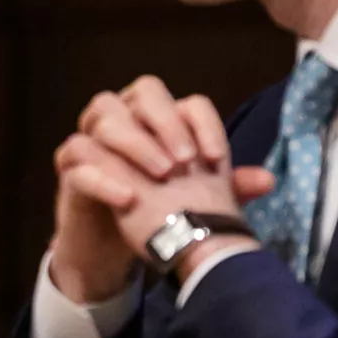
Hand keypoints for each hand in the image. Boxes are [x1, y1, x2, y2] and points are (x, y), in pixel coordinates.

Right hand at [49, 76, 271, 297]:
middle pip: (141, 92)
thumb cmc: (153, 211)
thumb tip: (268, 181)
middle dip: (165, 122)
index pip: (184, 102)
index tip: (216, 159)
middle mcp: (125, 120)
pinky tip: (129, 198)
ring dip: (135, 143)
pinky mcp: (69, 168)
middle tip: (184, 160)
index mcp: (158, 121)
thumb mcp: (194, 198)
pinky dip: (103, 176)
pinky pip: (76, 157)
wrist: (112, 245)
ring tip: (160, 175)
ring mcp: (92, 140)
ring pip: (103, 118)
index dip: (201, 124)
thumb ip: (227, 186)